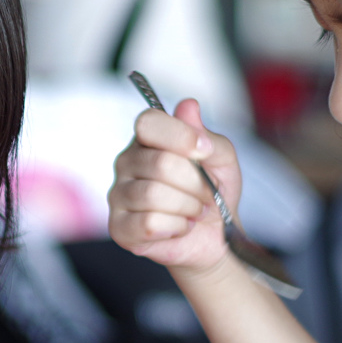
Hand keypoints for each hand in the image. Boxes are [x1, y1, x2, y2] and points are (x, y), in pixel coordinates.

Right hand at [108, 98, 242, 275]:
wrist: (214, 236)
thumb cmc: (214, 193)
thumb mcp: (223, 160)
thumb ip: (207, 135)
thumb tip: (188, 106)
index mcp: (148, 140)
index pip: (148, 123)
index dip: (180, 136)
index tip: (205, 151)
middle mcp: (127, 162)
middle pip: (160, 163)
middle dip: (196, 183)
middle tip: (207, 194)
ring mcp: (118, 195)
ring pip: (153, 194)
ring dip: (188, 207)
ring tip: (195, 211)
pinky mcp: (118, 227)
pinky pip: (148, 223)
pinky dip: (176, 227)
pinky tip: (180, 227)